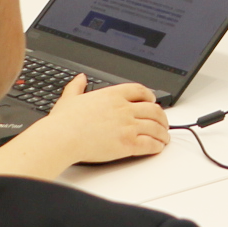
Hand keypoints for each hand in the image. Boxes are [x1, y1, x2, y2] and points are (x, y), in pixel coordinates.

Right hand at [0, 76, 168, 177]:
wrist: (63, 137)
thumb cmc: (64, 121)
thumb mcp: (70, 98)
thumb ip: (77, 87)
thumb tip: (80, 78)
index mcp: (113, 95)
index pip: (140, 90)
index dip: (150, 96)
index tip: (152, 100)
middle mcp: (124, 108)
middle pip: (153, 109)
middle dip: (162, 117)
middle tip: (163, 123)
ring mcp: (127, 125)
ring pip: (155, 127)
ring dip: (162, 133)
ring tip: (164, 138)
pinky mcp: (128, 143)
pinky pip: (149, 143)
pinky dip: (156, 146)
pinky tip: (157, 148)